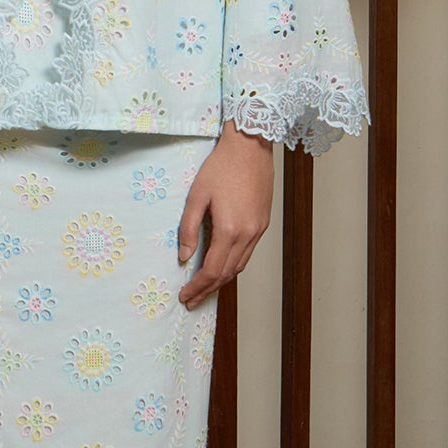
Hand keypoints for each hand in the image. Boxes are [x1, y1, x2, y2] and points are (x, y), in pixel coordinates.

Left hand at [177, 122, 273, 306]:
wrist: (250, 147)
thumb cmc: (221, 166)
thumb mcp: (197, 196)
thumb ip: (188, 228)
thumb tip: (184, 256)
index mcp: (230, 229)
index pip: (212, 271)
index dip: (197, 287)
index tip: (184, 296)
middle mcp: (248, 234)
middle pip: (227, 274)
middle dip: (207, 290)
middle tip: (191, 300)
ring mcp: (258, 230)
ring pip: (239, 266)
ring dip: (221, 281)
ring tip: (204, 288)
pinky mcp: (263, 223)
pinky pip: (247, 253)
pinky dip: (233, 266)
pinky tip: (222, 266)